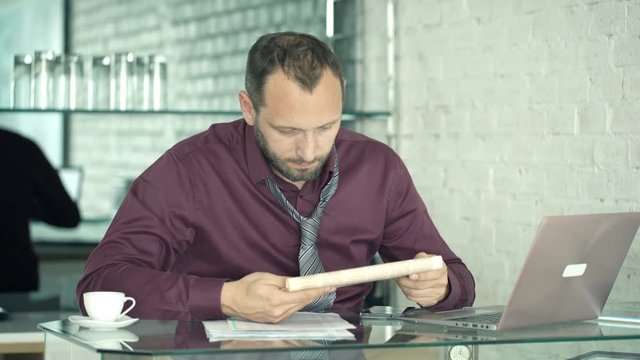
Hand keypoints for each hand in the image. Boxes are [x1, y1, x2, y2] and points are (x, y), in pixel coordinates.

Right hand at [220, 272, 334, 322]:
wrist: (232, 301)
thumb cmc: (247, 286)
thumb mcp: (266, 278)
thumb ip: (285, 281)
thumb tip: (299, 282)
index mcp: (277, 299)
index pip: (303, 295)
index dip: (318, 291)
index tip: (330, 286)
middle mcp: (279, 312)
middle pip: (303, 302)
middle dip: (316, 294)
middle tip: (328, 286)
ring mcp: (277, 318)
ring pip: (298, 307)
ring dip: (307, 299)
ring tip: (316, 290)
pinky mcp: (274, 320)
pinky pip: (290, 311)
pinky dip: (297, 303)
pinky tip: (300, 297)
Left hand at [396, 252, 448, 306]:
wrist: (437, 278)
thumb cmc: (429, 267)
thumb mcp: (425, 257)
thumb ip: (418, 260)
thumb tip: (410, 266)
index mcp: (441, 269)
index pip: (432, 274)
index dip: (420, 275)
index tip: (410, 275)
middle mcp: (442, 282)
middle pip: (420, 285)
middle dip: (406, 281)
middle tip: (399, 277)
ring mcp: (438, 293)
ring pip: (415, 293)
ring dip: (404, 287)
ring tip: (401, 282)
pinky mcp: (432, 301)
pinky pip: (415, 299)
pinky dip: (407, 293)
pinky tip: (407, 288)